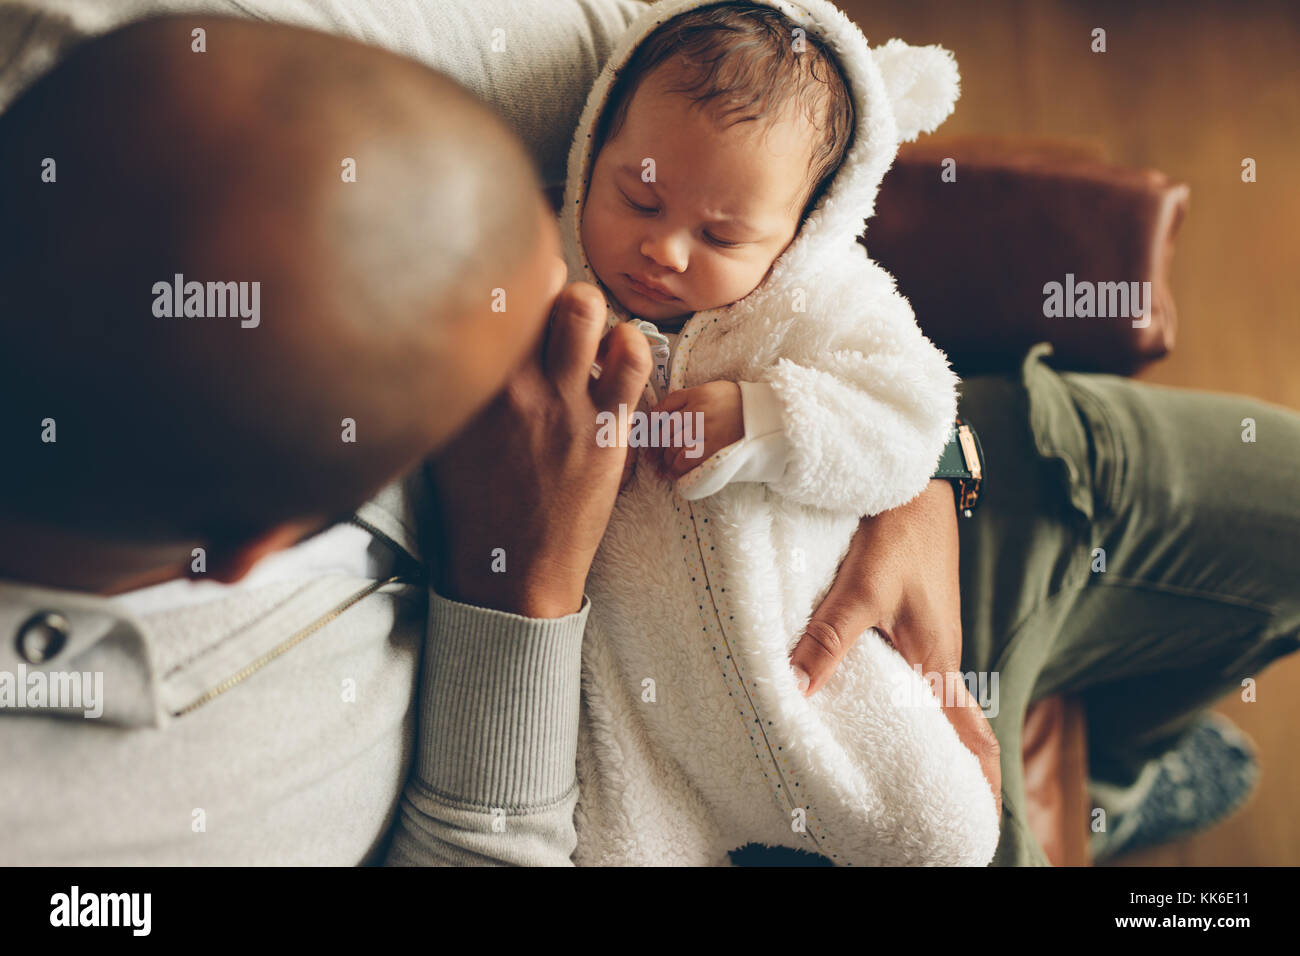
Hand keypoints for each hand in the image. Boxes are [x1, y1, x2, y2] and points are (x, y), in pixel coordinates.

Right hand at [427, 282, 651, 617]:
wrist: (510, 570)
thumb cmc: (474, 505)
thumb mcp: (442, 438)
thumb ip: (449, 386)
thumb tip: (450, 337)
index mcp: (467, 385)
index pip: (491, 296)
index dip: (513, 273)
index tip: (520, 282)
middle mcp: (513, 384)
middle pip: (539, 286)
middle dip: (554, 285)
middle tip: (558, 311)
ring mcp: (563, 404)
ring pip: (585, 309)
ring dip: (591, 310)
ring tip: (588, 335)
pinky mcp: (606, 429)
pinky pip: (631, 356)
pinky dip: (629, 344)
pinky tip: (617, 361)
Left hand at [650, 380, 743, 478]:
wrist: (763, 413)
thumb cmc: (735, 402)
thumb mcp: (709, 390)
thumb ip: (686, 398)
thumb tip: (660, 414)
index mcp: (696, 395)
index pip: (663, 409)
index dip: (650, 425)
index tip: (644, 436)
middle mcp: (698, 411)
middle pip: (666, 431)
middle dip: (655, 446)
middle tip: (651, 457)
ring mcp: (706, 429)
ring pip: (674, 446)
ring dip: (665, 460)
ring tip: (662, 468)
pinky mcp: (714, 447)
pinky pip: (687, 460)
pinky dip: (676, 469)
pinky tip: (673, 473)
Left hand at [788, 480, 1001, 817]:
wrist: (913, 478)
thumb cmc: (898, 531)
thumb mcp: (861, 588)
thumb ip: (829, 640)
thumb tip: (796, 691)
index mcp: (938, 661)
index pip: (970, 736)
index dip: (978, 779)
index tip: (981, 821)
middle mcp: (938, 655)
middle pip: (946, 726)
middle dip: (941, 767)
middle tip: (923, 807)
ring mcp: (926, 636)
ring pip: (923, 698)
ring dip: (915, 731)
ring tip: (887, 768)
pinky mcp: (910, 616)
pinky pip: (906, 669)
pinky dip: (894, 695)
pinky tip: (862, 699)